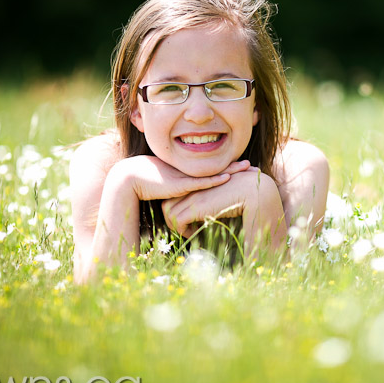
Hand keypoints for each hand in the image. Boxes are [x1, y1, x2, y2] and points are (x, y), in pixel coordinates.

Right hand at [107, 156, 250, 201]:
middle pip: (219, 168)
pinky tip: (228, 178)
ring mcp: (186, 176)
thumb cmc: (148, 186)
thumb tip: (190, 215)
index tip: (247, 168)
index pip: (216, 170)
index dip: (231, 169)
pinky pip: (200, 182)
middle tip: (254, 168)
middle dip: (238, 168)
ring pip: (214, 173)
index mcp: (190, 174)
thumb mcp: (171, 192)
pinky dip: (215, 180)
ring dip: (232, 171)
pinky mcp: (179, 183)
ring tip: (249, 169)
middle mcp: (190, 172)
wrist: (129, 180)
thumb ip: (183, 199)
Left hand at [162, 165, 261, 236]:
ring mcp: (193, 197)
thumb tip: (212, 209)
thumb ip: (213, 198)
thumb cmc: (242, 193)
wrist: (251, 191)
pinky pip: (178, 222)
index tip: (187, 220)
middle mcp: (192, 189)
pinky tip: (194, 233)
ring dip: (176, 226)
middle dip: (171, 219)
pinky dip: (182, 231)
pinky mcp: (197, 208)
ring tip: (189, 232)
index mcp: (197, 184)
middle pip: (167, 204)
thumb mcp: (222, 194)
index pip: (174, 196)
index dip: (177, 209)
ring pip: (169, 214)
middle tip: (183, 228)